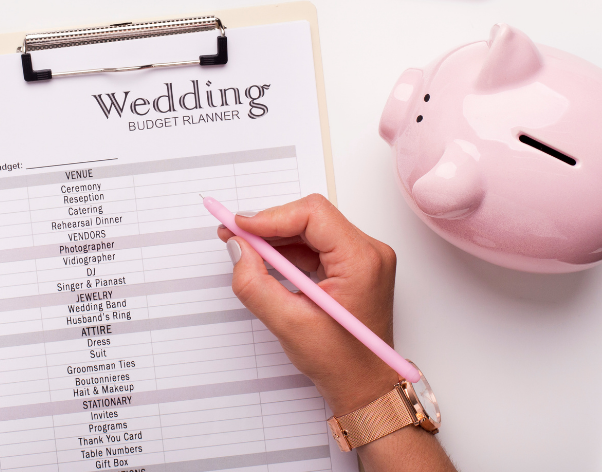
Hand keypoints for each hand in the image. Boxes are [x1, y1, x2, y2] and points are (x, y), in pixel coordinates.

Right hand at [218, 194, 398, 414]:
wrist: (365, 387)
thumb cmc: (341, 362)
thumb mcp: (288, 324)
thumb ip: (255, 284)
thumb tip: (237, 248)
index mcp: (362, 262)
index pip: (313, 215)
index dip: (271, 216)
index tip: (239, 227)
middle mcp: (368, 253)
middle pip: (311, 217)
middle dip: (269, 225)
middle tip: (233, 234)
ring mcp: (363, 258)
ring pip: (311, 229)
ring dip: (275, 237)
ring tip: (244, 248)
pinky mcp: (352, 266)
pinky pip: (315, 245)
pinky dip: (288, 250)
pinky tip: (265, 260)